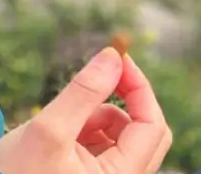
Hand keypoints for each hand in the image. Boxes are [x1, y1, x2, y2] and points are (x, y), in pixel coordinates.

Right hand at [0, 48, 171, 173]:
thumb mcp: (49, 129)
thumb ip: (84, 91)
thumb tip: (114, 56)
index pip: (152, 127)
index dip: (139, 87)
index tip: (117, 58)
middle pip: (146, 132)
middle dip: (125, 98)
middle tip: (102, 72)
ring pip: (124, 136)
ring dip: (102, 114)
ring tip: (67, 117)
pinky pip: (106, 145)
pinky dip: (90, 126)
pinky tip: (64, 129)